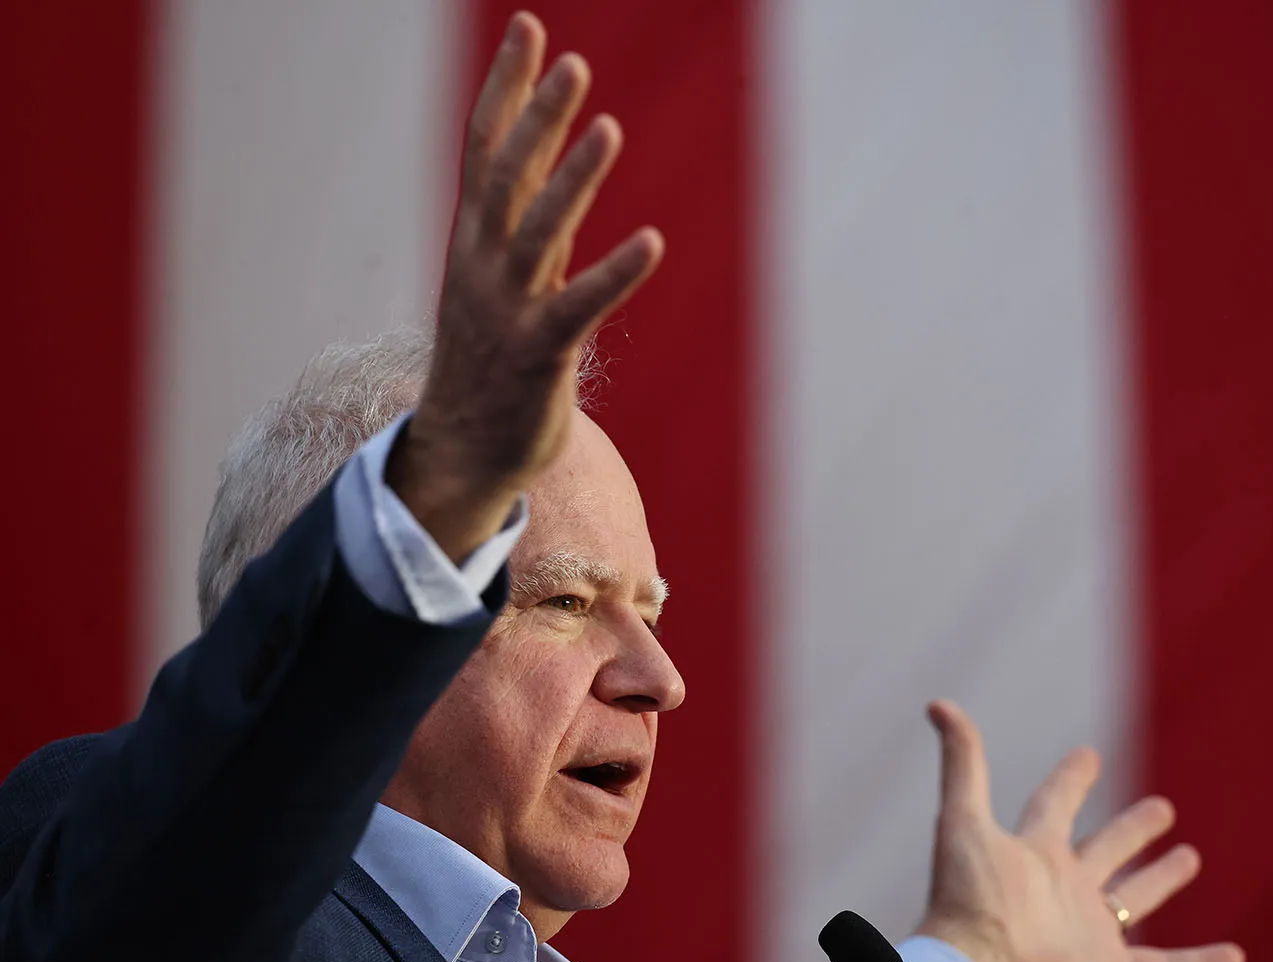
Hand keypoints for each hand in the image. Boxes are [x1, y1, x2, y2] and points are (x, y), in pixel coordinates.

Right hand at [387, 11, 663, 560]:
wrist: (461, 451)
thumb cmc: (488, 362)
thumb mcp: (499, 280)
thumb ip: (528, 224)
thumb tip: (552, 165)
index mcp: (472, 244)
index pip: (484, 149)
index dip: (506, 89)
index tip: (528, 30)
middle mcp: (484, 267)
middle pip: (507, 176)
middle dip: (538, 117)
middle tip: (573, 62)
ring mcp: (508, 310)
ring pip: (537, 231)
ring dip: (573, 178)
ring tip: (608, 128)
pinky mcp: (540, 354)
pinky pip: (580, 306)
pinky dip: (616, 273)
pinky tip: (652, 241)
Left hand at [914, 700, 1244, 961]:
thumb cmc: (966, 895)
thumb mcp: (962, 818)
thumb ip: (961, 763)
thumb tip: (938, 704)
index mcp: (1033, 850)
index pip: (1055, 804)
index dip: (1071, 778)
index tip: (1088, 754)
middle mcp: (1063, 886)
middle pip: (1104, 850)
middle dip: (1131, 830)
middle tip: (1162, 807)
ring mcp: (1088, 929)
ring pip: (1134, 900)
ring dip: (1162, 881)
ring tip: (1189, 857)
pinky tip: (1235, 954)